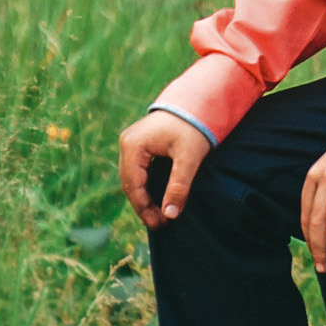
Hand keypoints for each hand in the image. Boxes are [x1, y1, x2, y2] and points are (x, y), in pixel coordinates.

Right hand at [117, 108, 209, 230]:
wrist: (198, 101)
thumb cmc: (193, 127)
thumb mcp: (189, 158)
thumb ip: (179, 186)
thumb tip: (170, 214)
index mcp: (133, 146)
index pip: (134, 185)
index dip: (145, 208)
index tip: (160, 224)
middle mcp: (127, 143)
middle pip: (130, 183)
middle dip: (143, 205)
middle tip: (160, 224)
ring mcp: (131, 142)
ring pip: (132, 178)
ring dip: (144, 197)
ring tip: (159, 216)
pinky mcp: (139, 144)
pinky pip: (137, 171)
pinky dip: (145, 186)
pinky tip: (157, 198)